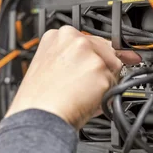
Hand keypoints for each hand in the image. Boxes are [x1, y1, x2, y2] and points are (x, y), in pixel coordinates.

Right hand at [5, 26, 140, 129]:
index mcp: (57, 36)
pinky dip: (106, 95)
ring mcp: (87, 53)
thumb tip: (94, 61)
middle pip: (104, 50)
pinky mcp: (100, 69)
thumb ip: (71, 58)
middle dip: (100, 69)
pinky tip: (86, 100)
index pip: (87, 41)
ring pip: (112, 66)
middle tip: (82, 87)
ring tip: (81, 95)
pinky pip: (114, 83)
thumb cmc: (39, 100)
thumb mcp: (47, 67)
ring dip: (103, 83)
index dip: (90, 59)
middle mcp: (73, 39)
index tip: (86, 70)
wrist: (38, 116)